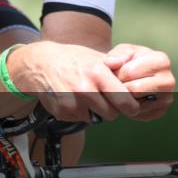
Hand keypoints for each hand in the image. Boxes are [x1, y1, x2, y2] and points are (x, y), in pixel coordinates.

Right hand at [9, 41, 141, 122]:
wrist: (39, 63)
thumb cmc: (71, 59)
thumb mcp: (95, 58)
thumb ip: (117, 70)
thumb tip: (138, 79)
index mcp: (97, 73)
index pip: (126, 102)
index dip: (131, 106)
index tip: (130, 105)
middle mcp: (85, 89)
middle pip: (112, 114)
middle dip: (111, 108)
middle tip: (103, 97)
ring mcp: (72, 102)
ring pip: (95, 118)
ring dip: (94, 111)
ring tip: (85, 95)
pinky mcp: (62, 112)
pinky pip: (79, 119)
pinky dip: (79, 112)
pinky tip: (71, 98)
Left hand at [105, 43, 175, 120]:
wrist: (133, 75)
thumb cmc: (128, 60)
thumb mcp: (121, 51)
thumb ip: (116, 55)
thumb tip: (110, 63)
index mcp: (161, 61)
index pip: (129, 72)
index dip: (117, 73)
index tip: (117, 71)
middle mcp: (169, 80)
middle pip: (134, 90)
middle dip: (121, 87)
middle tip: (118, 83)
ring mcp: (167, 98)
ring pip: (135, 104)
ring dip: (124, 99)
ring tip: (124, 89)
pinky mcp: (160, 112)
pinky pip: (138, 114)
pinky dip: (129, 109)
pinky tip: (129, 99)